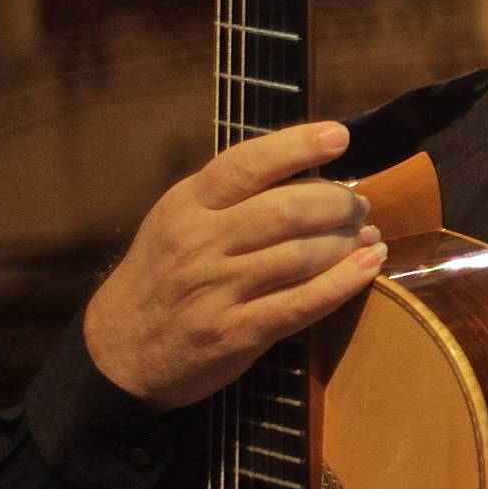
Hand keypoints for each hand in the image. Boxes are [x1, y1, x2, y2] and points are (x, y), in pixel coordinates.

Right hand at [82, 122, 383, 407]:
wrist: (118, 351)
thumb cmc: (163, 276)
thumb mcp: (178, 221)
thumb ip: (231, 196)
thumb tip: (309, 167)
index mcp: (187, 205)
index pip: (246, 164)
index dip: (298, 146)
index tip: (339, 136)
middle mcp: (200, 243)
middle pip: (287, 210)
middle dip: (338, 203)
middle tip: (359, 206)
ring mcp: (216, 289)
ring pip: (302, 254)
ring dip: (347, 242)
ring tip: (367, 235)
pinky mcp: (235, 333)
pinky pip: (303, 302)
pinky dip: (345, 281)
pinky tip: (369, 265)